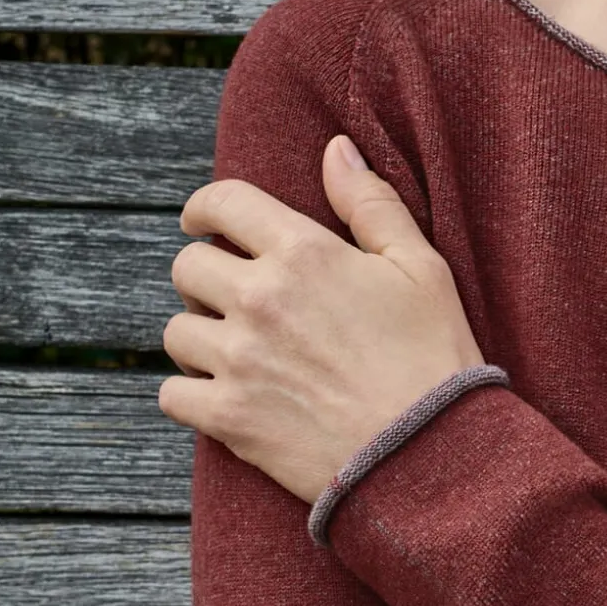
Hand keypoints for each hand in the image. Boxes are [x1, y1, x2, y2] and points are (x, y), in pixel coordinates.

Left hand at [159, 133, 486, 503]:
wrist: (432, 456)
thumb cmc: (434, 359)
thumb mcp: (420, 268)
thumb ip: (371, 203)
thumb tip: (335, 149)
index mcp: (304, 252)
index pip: (223, 202)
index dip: (205, 208)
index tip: (202, 222)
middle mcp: (260, 299)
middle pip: (188, 267)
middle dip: (205, 276)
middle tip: (232, 297)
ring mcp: (239, 360)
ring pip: (177, 331)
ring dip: (199, 337)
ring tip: (232, 352)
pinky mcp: (229, 418)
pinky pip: (172, 394)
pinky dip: (190, 394)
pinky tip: (222, 397)